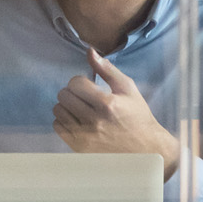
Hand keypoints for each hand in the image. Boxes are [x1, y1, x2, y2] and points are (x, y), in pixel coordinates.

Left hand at [54, 48, 179, 177]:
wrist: (145, 149)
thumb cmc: (137, 116)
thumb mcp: (127, 89)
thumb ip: (107, 69)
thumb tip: (89, 52)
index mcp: (108, 104)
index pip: (75, 83)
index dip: (81, 81)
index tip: (89, 86)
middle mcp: (94, 121)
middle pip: (64, 95)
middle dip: (73, 92)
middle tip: (84, 97)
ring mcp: (85, 136)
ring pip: (58, 110)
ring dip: (67, 105)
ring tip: (80, 108)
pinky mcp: (79, 147)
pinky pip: (58, 126)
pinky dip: (64, 120)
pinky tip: (77, 120)